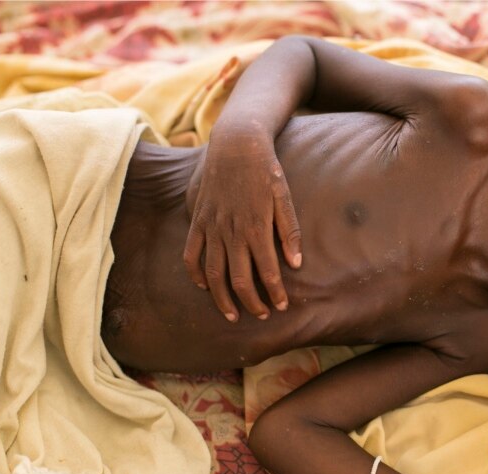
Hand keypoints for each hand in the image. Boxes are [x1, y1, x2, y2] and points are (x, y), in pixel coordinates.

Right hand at [183, 130, 301, 321]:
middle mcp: (232, 232)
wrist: (235, 144)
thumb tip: (296, 264)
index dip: (274, 293)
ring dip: (222, 298)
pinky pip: (191, 253)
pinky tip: (204, 286)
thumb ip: (290, 231)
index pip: (267, 272)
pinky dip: (196, 273)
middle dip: (251, 303)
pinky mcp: (198, 220)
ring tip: (233, 315)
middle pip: (238, 280)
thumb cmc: (265, 170)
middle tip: (262, 315)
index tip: (282, 307)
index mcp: (257, 227)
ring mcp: (212, 227)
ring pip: (213, 274)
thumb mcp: (284, 197)